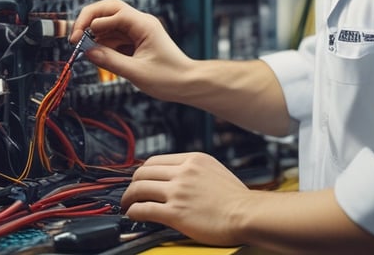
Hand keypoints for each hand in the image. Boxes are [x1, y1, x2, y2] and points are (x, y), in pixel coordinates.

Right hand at [70, 0, 195, 101]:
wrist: (187, 83)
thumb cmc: (170, 77)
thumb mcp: (136, 72)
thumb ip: (110, 61)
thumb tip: (88, 52)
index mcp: (144, 25)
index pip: (113, 12)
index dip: (93, 22)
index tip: (79, 38)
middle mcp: (140, 23)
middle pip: (109, 10)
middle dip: (89, 20)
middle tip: (75, 35)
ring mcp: (138, 31)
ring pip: (109, 23)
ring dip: (95, 33)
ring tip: (82, 48)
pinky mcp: (135, 41)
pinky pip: (114, 36)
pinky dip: (102, 42)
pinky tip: (95, 52)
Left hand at [121, 152, 250, 245]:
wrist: (247, 214)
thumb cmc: (237, 198)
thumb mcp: (215, 171)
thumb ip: (194, 171)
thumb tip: (178, 177)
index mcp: (193, 159)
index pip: (156, 160)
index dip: (143, 171)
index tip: (140, 180)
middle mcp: (183, 172)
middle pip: (143, 172)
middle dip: (132, 183)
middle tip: (129, 193)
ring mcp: (178, 191)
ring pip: (139, 188)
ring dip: (128, 198)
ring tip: (126, 205)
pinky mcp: (175, 212)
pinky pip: (144, 209)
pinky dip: (133, 211)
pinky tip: (132, 215)